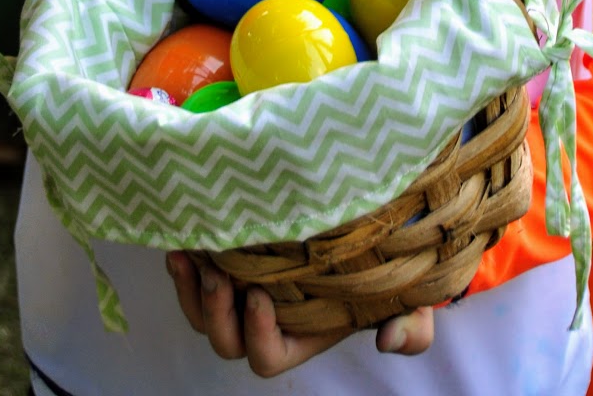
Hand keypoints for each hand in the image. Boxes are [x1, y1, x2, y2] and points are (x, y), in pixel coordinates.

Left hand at [165, 252, 434, 375]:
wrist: (372, 233)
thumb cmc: (385, 272)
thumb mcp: (410, 301)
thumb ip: (410, 328)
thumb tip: (388, 343)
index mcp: (300, 338)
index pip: (266, 358)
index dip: (258, 336)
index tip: (260, 296)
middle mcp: (265, 322)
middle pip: (224, 341)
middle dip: (216, 312)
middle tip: (218, 275)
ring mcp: (243, 295)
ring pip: (202, 314)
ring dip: (191, 290)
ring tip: (188, 258)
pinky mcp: (230, 264)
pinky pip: (194, 281)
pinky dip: (184, 266)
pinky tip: (182, 242)